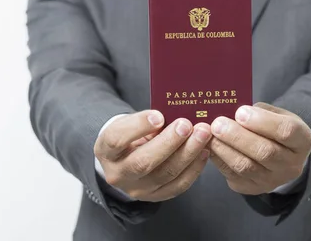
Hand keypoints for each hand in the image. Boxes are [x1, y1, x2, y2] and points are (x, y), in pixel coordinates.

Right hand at [94, 110, 211, 201]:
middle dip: (169, 142)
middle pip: (143, 161)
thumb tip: (177, 113)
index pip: (117, 139)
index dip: (138, 127)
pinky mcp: (154, 197)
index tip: (159, 115)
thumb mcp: (130, 122)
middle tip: (187, 125)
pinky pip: (177, 186)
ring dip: (188, 153)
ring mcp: (136, 189)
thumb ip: (148, 119)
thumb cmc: (131, 134)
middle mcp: (117, 173)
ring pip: (165, 174)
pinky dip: (194, 168)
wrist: (126, 158)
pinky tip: (204, 152)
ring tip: (203, 135)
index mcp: (106, 150)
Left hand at [209, 102, 310, 194]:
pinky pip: (234, 176)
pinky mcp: (254, 189)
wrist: (279, 154)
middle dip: (238, 136)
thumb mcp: (277, 114)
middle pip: (265, 152)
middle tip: (218, 123)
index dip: (262, 121)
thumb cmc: (275, 128)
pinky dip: (219, 160)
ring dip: (225, 149)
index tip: (240, 112)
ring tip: (212, 135)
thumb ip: (260, 111)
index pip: (286, 131)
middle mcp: (292, 165)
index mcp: (303, 141)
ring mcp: (273, 180)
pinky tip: (211, 147)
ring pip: (247, 167)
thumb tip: (234, 112)